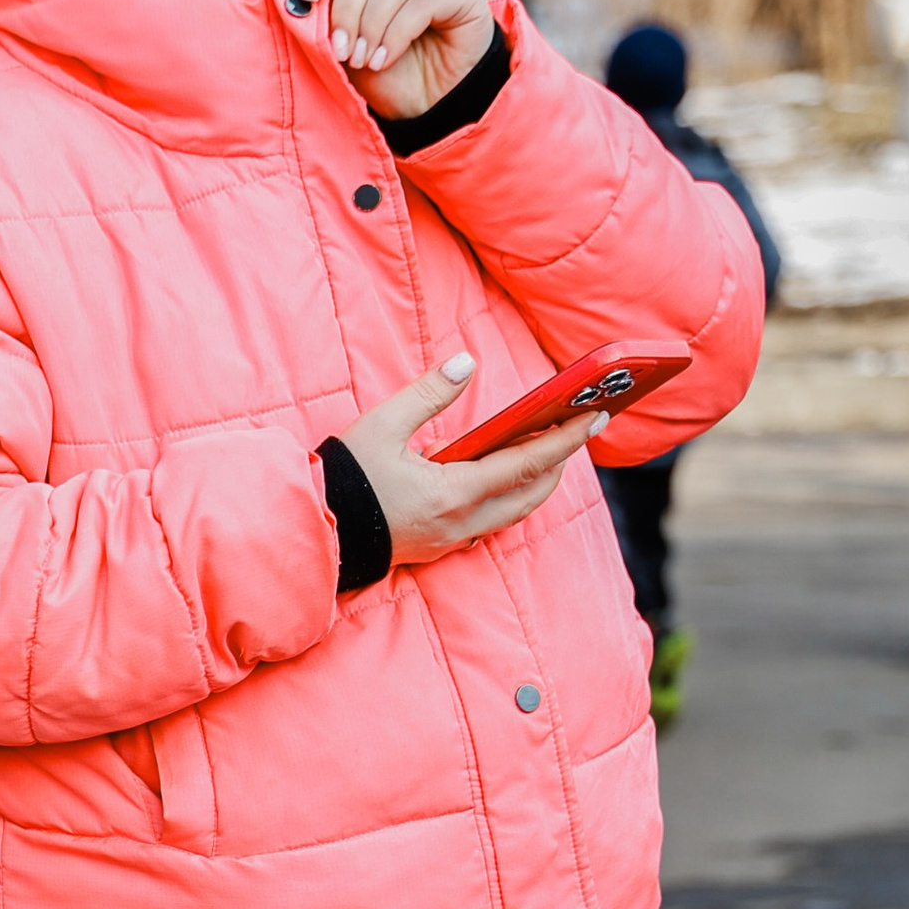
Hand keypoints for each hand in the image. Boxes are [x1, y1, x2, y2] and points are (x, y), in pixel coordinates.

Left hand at [296, 0, 493, 124]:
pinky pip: (424, 2)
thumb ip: (327, 22)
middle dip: (347, 9)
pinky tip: (384, 59)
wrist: (428, 110)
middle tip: (341, 50)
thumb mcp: (346, 50)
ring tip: (364, 60)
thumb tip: (300, 2)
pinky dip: (397, 33)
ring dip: (372, 24)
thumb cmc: (385, 79)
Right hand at [340, 355, 606, 569]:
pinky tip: (498, 478)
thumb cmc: (343, 479)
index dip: (567, 439)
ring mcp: (451, 539)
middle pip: (531, 494)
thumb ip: (428, 392)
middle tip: (576, 428)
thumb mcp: (382, 425)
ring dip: (535, 482)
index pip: (528, 464)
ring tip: (545, 450)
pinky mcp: (438, 546)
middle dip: (559, 462)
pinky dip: (506, 498)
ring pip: (513, 513)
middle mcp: (461, 522)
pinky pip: (488, 523)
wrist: (312, 529)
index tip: (596, 416)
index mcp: (453, 492)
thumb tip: (465, 361)